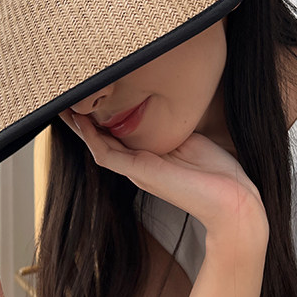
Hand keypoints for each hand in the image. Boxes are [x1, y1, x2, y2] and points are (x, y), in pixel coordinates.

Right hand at [61, 112, 267, 241]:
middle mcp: (139, 165)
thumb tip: (165, 103)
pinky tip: (81, 122)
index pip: (117, 135)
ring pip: (97, 146)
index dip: (100, 116)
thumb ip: (172, 127)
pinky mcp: (141, 173)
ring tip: (62, 106)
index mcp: (150, 157)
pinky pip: (107, 154)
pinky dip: (91, 138)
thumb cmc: (220, 176)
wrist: (233, 203)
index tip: (91, 93)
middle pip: (100, 140)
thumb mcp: (192, 140)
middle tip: (64, 97)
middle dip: (82, 120)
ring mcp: (138, 170)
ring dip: (79, 127)